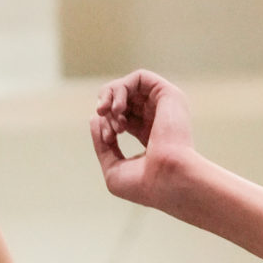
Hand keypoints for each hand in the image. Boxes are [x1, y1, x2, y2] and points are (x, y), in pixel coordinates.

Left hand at [91, 69, 196, 206]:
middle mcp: (158, 117)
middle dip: (106, 110)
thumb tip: (94, 117)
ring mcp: (164, 105)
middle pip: (124, 99)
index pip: (121, 117)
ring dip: (111, 97)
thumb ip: (102, 144)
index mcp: (149, 135)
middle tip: (107, 129)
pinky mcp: (168, 94)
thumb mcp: (113, 168)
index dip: (106, 123)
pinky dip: (121, 88)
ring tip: (108, 112)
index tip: (107, 139)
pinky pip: (138, 78)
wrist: (167, 181)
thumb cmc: (144, 184)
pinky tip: (117, 108)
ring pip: (129, 85)